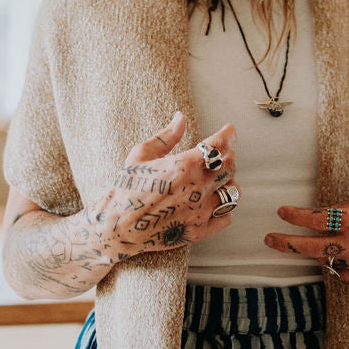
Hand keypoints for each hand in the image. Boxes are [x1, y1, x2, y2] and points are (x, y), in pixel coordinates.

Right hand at [90, 113, 238, 257]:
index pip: (219, 145)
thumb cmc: (125, 187)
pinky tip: (212, 201)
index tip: (229, 130)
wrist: (115, 227)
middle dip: (228, 155)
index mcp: (183, 166)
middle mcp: (197, 188)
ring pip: (233, 191)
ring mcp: (199, 212)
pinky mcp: (198, 231)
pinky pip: (226, 217)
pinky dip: (224, 208)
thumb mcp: (141, 154)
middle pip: (230, 165)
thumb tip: (181, 116)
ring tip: (216, 178)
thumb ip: (167, 135)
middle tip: (219, 154)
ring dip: (228, 181)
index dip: (228, 134)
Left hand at [264, 191, 348, 285]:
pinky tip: (343, 252)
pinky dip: (338, 261)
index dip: (295, 216)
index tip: (281, 212)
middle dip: (286, 244)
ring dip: (314, 251)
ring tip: (306, 243)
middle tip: (268, 239)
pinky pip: (341, 270)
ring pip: (324, 260)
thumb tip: (323, 214)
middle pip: (310, 248)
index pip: (316, 219)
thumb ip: (343, 208)